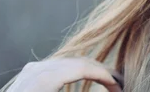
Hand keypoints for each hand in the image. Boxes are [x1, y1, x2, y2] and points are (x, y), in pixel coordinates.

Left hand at [7, 57, 123, 91]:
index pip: (85, 67)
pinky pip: (58, 66)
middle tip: (118, 84)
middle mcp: (37, 68)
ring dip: (90, 70)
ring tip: (106, 82)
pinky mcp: (28, 74)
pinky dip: (75, 71)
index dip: (106, 76)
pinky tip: (85, 80)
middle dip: (101, 71)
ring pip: (69, 61)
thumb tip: (114, 90)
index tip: (120, 87)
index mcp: (45, 78)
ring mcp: (31, 70)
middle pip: (78, 61)